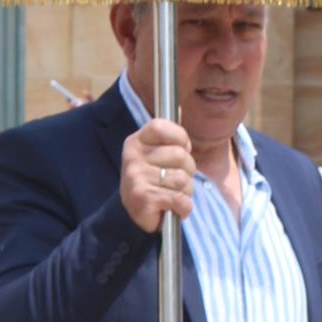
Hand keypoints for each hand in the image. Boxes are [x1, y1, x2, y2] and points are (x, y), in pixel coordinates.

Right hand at [121, 117, 195, 234]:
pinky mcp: (142, 199)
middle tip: (176, 180)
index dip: (180, 138)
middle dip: (188, 170)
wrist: (135, 213)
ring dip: (186, 191)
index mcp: (136, 141)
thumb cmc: (153, 180)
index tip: (181, 150)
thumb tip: (179, 108)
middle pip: (180, 155)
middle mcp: (132, 158)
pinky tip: (174, 208)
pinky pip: (179, 199)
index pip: (161, 126)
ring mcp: (136, 178)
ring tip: (173, 194)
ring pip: (183, 179)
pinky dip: (184, 207)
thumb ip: (169, 134)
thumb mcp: (157, 153)